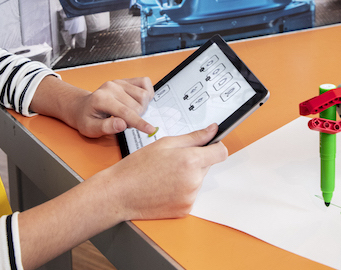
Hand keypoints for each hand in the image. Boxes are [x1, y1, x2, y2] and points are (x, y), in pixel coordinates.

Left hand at [72, 78, 155, 137]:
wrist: (82, 107)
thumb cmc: (86, 118)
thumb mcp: (90, 128)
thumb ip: (106, 127)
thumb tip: (122, 124)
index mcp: (101, 98)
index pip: (125, 112)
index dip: (139, 122)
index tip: (150, 129)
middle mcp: (111, 87)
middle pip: (137, 105)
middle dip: (136, 119)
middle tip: (123, 122)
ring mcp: (119, 82)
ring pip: (144, 95)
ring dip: (141, 108)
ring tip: (129, 113)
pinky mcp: (126, 80)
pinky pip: (145, 83)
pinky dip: (146, 94)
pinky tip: (137, 102)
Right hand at [95, 124, 227, 220]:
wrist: (120, 193)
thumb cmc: (137, 167)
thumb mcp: (165, 143)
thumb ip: (193, 137)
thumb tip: (213, 130)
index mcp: (190, 160)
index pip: (221, 152)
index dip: (215, 147)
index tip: (208, 146)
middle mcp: (193, 180)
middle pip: (208, 166)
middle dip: (195, 161)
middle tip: (172, 160)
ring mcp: (190, 197)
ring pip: (198, 180)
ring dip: (188, 176)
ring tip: (164, 175)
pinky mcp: (185, 209)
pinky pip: (190, 195)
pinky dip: (181, 191)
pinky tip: (164, 187)